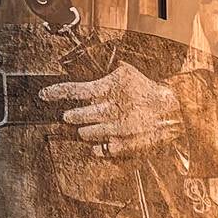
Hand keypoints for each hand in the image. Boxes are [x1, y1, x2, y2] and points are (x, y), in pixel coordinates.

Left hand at [40, 62, 180, 159]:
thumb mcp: (127, 72)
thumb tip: (87, 68)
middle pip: (77, 115)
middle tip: (71, 115)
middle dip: (72, 115)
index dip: (57, 93)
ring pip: (86, 133)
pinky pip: (99, 149)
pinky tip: (100, 139)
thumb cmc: (148, 91)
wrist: (172, 112)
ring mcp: (117, 129)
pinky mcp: (123, 146)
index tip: (44, 95)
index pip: (76, 91)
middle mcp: (112, 109)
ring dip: (84, 129)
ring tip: (89, 125)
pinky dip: (97, 145)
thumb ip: (106, 71)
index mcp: (111, 89)